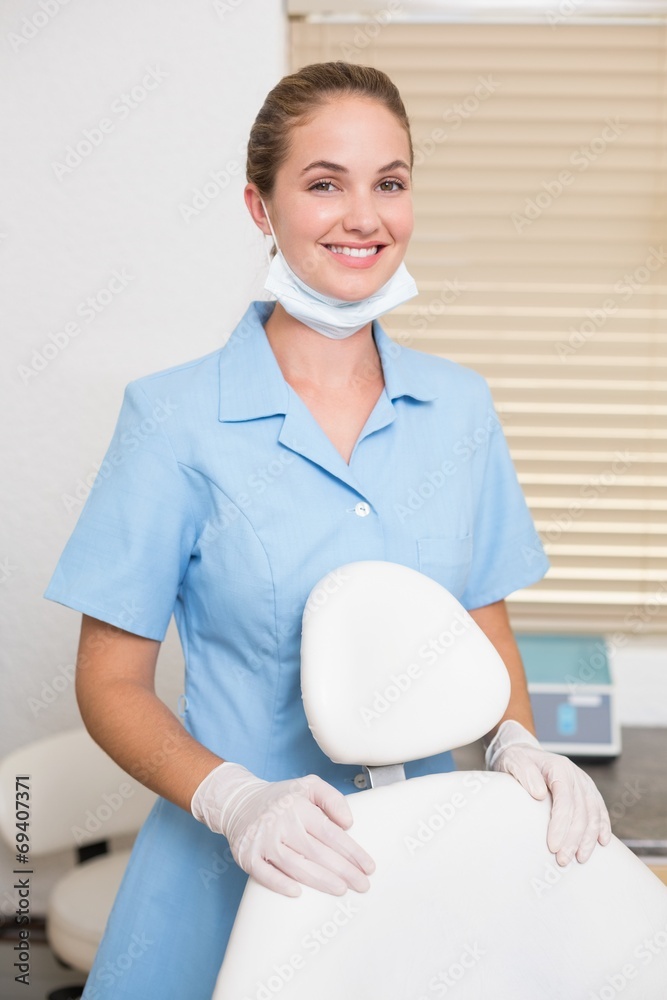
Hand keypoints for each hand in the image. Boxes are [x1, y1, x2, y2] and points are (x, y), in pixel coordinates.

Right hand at [191, 762, 375, 896]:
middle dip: (343, 871)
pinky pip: (265, 874)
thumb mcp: (309, 785)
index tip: (368, 866)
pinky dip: (280, 884)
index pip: (330, 832)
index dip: (351, 851)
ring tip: (340, 890)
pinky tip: (298, 893)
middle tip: (362, 885)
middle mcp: (281, 823)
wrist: (239, 802)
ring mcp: (263, 840)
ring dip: (319, 880)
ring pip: (295, 865)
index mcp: (298, 806)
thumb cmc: (281, 797)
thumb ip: (332, 798)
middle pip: (316, 852)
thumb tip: (349, 823)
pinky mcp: (247, 856)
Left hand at [485, 720, 611, 865]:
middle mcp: (575, 775)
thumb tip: (539, 794)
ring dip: (588, 838)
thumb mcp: (514, 761)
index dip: (560, 825)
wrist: (524, 752)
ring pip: (593, 813)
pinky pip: (599, 809)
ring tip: (580, 858)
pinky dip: (602, 826)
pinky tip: (602, 842)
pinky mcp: (587, 790)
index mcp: (559, 768)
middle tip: (562, 860)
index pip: (564, 801)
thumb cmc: (518, 759)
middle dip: (573, 839)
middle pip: (580, 811)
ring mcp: (583, 783)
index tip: (552, 846)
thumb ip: (525, 774)